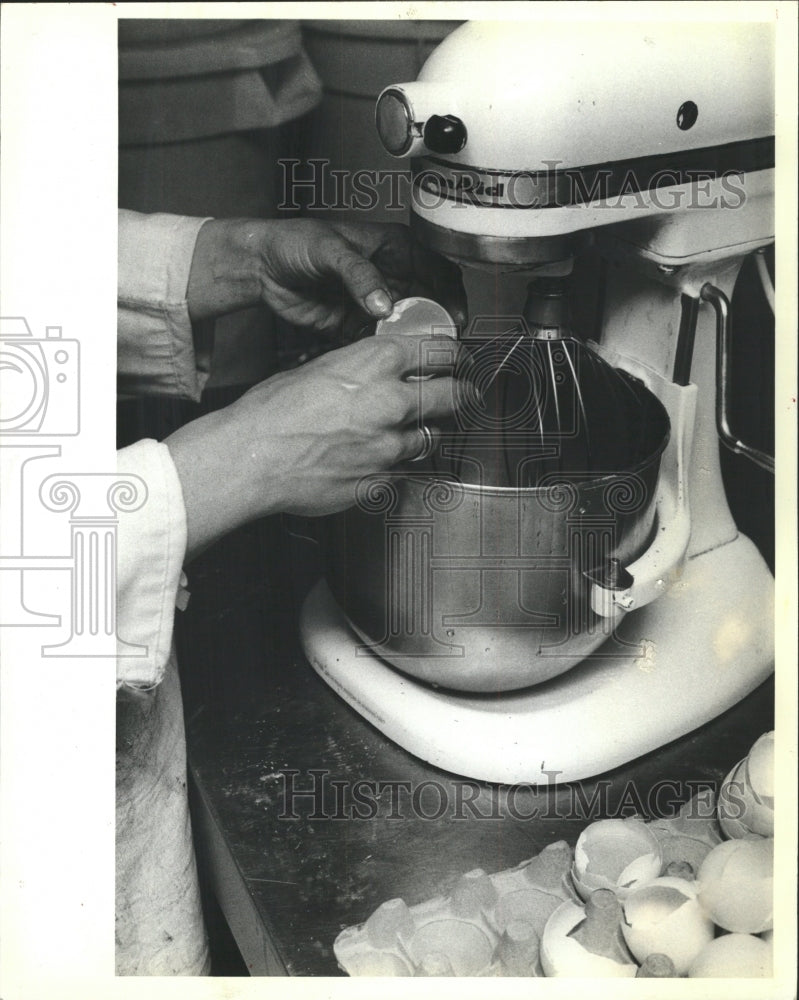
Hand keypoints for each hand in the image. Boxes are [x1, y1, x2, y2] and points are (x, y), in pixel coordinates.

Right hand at [165, 333, 459, 558]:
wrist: (251, 458)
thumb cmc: (272, 412)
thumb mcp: (319, 368)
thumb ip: (360, 368)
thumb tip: (380, 371)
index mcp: (377, 362)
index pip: (441, 351)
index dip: (454, 356)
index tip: (457, 361)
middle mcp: (392, 401)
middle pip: (454, 395)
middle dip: (461, 395)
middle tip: (463, 396)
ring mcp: (390, 446)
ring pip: (432, 437)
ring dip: (424, 434)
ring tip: (407, 432)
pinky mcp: (382, 481)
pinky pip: (403, 472)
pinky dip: (395, 466)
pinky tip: (376, 460)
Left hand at [186, 218, 465, 332]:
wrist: (261, 267)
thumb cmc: (294, 243)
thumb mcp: (330, 250)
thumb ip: (359, 275)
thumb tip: (385, 304)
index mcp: (393, 247)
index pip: (435, 268)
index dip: (450, 292)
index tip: (455, 316)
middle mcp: (389, 276)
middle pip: (428, 301)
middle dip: (436, 322)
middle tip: (443, 343)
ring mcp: (374, 303)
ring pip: (407, 325)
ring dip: (414, 341)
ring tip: (422, 357)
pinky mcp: (357, 325)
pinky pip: (380, 341)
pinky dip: (386, 351)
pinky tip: (391, 361)